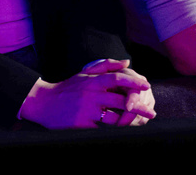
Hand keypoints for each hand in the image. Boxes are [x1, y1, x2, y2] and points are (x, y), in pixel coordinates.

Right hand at [20, 59, 152, 128]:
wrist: (44, 103)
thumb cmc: (68, 87)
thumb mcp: (85, 72)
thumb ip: (106, 66)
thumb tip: (127, 62)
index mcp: (93, 81)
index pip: (117, 78)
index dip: (133, 82)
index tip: (147, 85)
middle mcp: (91, 95)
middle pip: (121, 101)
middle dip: (139, 107)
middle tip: (151, 112)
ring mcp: (87, 111)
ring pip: (115, 119)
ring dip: (129, 122)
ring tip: (141, 125)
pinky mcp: (82, 125)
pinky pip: (103, 130)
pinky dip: (114, 131)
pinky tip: (124, 132)